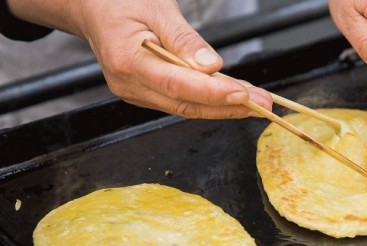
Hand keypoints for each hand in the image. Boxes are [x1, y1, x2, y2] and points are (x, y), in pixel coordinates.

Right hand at [8, 0, 271, 118]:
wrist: (93, 7)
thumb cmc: (121, 1)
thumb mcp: (157, 8)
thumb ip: (184, 40)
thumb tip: (212, 67)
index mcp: (127, 61)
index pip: (178, 85)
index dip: (213, 94)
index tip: (244, 95)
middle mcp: (128, 84)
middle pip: (185, 104)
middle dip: (228, 106)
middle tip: (264, 103)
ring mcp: (135, 92)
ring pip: (185, 107)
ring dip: (222, 107)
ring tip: (256, 101)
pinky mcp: (144, 92)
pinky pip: (180, 101)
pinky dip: (207, 100)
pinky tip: (232, 96)